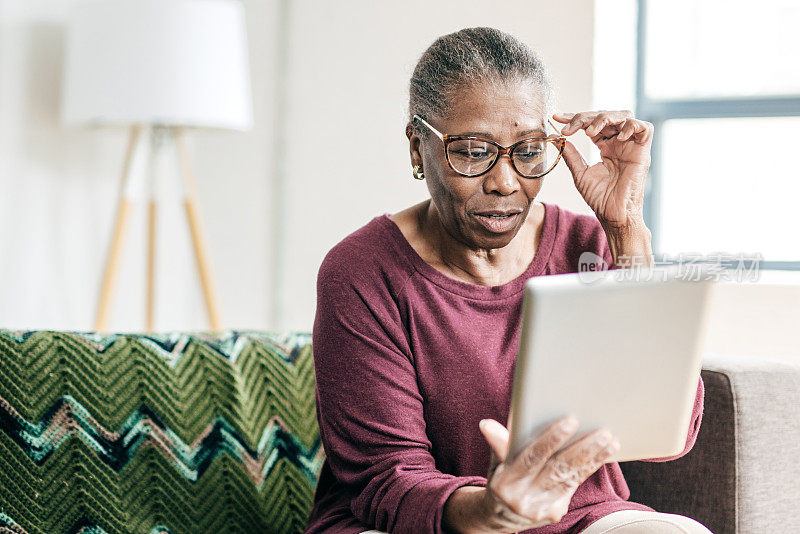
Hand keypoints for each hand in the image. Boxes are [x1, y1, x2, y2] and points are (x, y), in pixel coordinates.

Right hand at [476, 416, 618, 532]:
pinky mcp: (555, 513)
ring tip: (610, 441)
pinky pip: (574, 486)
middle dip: (582, 450)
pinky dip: (589, 468)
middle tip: (602, 432)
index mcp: (506, 483)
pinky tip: (604, 454)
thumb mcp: (495, 462)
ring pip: (570, 479)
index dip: (551, 439)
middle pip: (557, 470)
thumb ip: (498, 443)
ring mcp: (541, 508)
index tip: (570, 422)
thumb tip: (487, 425)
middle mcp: (524, 499)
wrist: (499, 516)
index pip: (532, 457)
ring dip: (592, 459)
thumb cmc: (500, 478)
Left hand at [553, 111, 652, 230]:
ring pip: (624, 116)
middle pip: (605, 116)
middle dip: (585, 117)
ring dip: (605, 118)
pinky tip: (616, 138)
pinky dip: (631, 127)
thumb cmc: (600, 198)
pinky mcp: (643, 151)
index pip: (591, 123)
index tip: (557, 117)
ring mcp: (631, 146)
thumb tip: (555, 137)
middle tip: (569, 126)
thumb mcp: (580, 172)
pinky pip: (645, 128)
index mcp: (605, 146)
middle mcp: (619, 143)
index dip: (575, 117)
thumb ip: (570, 154)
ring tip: (589, 132)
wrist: (614, 215)